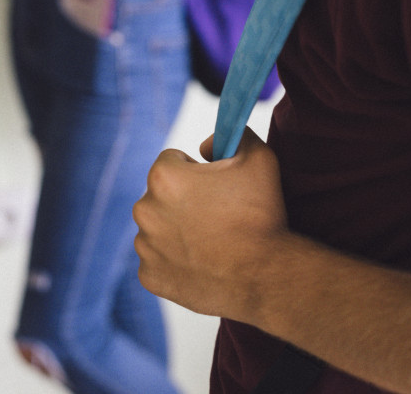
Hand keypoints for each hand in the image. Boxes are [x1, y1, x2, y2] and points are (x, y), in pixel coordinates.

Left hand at [134, 128, 288, 319]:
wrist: (265, 276)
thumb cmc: (261, 216)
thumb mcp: (259, 158)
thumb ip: (234, 135)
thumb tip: (208, 145)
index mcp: (164, 177)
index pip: (172, 160)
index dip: (196, 170)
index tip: (215, 186)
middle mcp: (145, 209)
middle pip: (161, 195)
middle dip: (183, 200)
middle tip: (217, 215)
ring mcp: (145, 247)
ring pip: (157, 228)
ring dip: (176, 230)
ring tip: (212, 241)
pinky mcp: (150, 276)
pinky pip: (158, 261)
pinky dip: (175, 261)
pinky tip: (203, 262)